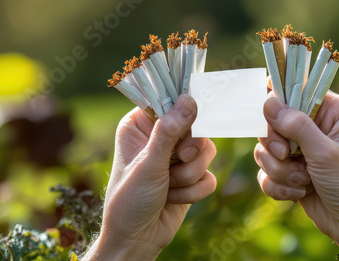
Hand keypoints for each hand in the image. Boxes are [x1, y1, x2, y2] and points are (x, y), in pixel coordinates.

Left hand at [84, 95, 216, 259]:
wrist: (136, 239)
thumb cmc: (129, 200)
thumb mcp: (148, 163)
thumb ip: (170, 131)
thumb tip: (189, 99)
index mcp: (140, 125)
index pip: (170, 103)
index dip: (184, 113)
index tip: (189, 126)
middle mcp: (160, 137)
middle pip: (196, 126)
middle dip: (190, 152)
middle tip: (179, 159)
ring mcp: (177, 157)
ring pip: (207, 151)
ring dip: (190, 175)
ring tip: (169, 186)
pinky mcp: (191, 176)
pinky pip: (210, 174)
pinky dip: (194, 190)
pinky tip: (174, 199)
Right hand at [255, 92, 338, 259]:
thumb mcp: (326, 152)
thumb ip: (296, 126)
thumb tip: (268, 103)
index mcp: (330, 110)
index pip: (295, 90)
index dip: (279, 101)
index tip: (273, 118)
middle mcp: (314, 126)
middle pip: (272, 121)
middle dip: (276, 145)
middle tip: (287, 155)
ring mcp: (299, 150)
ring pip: (265, 149)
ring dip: (279, 170)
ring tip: (303, 182)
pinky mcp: (289, 171)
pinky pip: (266, 172)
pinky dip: (278, 185)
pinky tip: (298, 194)